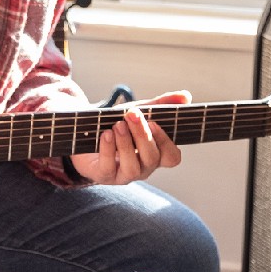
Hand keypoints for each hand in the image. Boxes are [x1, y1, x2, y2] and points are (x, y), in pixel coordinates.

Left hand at [68, 90, 189, 183]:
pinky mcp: (103, 176)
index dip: (166, 143)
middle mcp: (143, 167)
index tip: (154, 123)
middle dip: (142, 136)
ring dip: (126, 144)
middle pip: (152, 159)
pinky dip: (108, 149)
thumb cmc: (117, 124)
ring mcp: (123, 175)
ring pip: (133, 167)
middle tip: (132, 115)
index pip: (172, 158)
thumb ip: (162, 104)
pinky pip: (109, 168)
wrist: (84, 130)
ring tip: (117, 125)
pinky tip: (105, 134)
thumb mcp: (139, 111)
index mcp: (155, 153)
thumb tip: (186, 96)